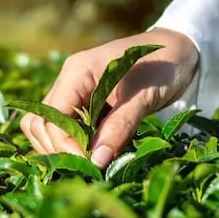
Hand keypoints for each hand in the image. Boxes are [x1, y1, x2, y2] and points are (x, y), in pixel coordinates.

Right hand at [20, 27, 198, 168]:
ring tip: (90, 162)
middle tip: (88, 167)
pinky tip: (94, 153)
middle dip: (57, 149)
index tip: (90, 165)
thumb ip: (119, 128)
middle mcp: (68, 82)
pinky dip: (73, 144)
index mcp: (76, 72)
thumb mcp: (143, 98)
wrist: (179, 50)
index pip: (51, 117)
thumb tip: (95, 161)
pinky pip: (65, 127)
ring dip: (61, 148)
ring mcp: (73, 92)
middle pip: (39, 123)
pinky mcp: (83, 104)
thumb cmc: (162, 67)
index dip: (64, 145)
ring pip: (45, 127)